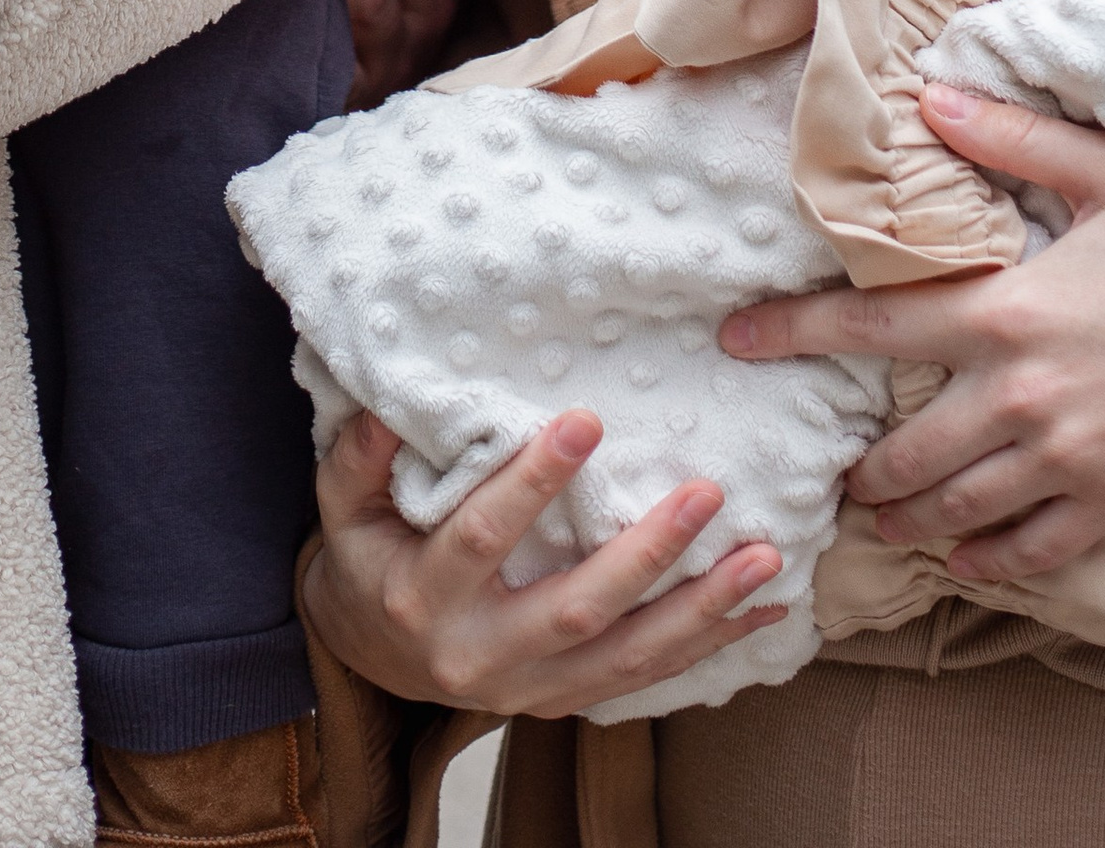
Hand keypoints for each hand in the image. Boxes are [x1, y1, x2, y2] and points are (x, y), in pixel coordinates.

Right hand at [302, 406, 783, 718]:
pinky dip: (708, 646)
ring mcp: (529, 690)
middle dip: (649, 553)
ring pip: (627, 656)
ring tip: (762, 560)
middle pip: (578, 608)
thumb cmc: (365, 561)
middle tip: (707, 493)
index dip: (534, 481)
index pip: (485, 536)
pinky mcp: (563, 702)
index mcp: (424, 599)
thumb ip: (361, 457)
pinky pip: (644, 679)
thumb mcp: (342, 508)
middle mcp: (481, 657)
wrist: (370, 659)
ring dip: (702, 610)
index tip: (587, 420)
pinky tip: (762, 609)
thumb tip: (389, 402)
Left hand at [720, 83, 1104, 588]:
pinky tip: (967, 558)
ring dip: (909, 516)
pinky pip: (1035, 551)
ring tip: (880, 512)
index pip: (875, 327)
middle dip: (858, 464)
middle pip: (906, 448)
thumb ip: (1012, 135)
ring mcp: (1074, 458)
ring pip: (959, 509)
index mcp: (1013, 310)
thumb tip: (927, 96)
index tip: (735, 339)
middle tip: (828, 467)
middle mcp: (1028, 397)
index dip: (794, 333)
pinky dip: (990, 560)